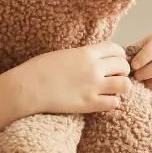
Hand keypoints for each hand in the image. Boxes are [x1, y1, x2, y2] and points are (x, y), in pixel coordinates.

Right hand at [10, 42, 131, 116]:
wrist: (26, 88)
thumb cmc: (39, 69)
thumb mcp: (64, 54)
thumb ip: (82, 55)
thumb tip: (92, 57)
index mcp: (86, 53)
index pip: (116, 49)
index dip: (119, 55)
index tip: (116, 60)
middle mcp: (93, 68)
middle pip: (124, 65)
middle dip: (123, 70)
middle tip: (116, 76)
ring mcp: (93, 86)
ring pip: (125, 85)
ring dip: (122, 87)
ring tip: (113, 89)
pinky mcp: (89, 104)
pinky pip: (114, 103)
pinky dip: (113, 102)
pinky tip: (104, 101)